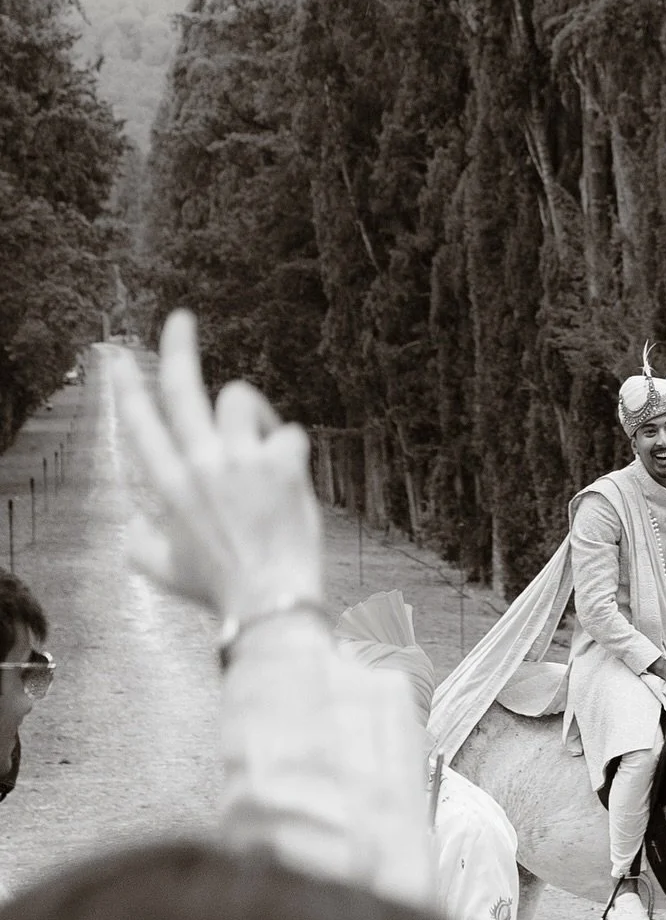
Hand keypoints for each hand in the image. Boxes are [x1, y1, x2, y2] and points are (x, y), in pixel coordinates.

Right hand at [113, 310, 324, 621]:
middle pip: (184, 389)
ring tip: (259, 444)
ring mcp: (242, 461)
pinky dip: (290, 451)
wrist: (268, 600)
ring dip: (251, 413)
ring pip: (241, 398)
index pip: (141, 424)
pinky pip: (289, 434)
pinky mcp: (280, 464)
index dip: (128, 387)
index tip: (121, 358)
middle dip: (178, 346)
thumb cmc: (218, 588)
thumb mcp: (159, 568)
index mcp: (170, 487)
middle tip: (181, 319)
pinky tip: (289, 478)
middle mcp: (201, 465)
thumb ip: (138, 536)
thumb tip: (134, 517)